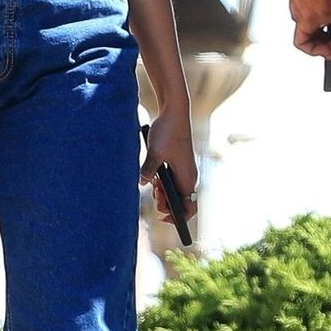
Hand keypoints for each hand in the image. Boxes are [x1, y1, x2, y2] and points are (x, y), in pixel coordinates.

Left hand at [140, 111, 198, 229]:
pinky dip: (162, 182)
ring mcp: (183, 169)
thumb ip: (148, 170)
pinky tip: (153, 176)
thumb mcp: (155, 153)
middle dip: (165, 203)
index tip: (162, 217)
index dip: (177, 217)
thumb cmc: (168, 132)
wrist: (174, 112)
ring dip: (162, 192)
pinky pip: (171, 179)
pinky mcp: (177, 162)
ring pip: (174, 190)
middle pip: (180, 201)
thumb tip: (142, 183)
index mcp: (187, 178)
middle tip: (154, 196)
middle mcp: (188, 176)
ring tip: (153, 186)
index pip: (188, 208)